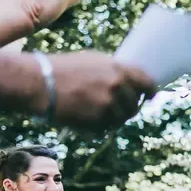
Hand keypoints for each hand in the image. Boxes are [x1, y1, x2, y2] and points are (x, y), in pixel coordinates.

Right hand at [41, 51, 157, 128]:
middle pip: (135, 104)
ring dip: (113, 119)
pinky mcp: (97, 121)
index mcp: (118, 68)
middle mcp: (117, 85)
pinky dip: (99, 127)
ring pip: (121, 119)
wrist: (39, 83)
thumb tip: (130, 81)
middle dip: (128, 108)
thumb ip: (114, 71)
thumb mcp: (92, 61)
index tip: (150, 96)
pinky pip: (106, 128)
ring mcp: (108, 104)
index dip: (150, 90)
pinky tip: (86, 119)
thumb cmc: (62, 69)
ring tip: (96, 113)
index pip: (146, 81)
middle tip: (117, 108)